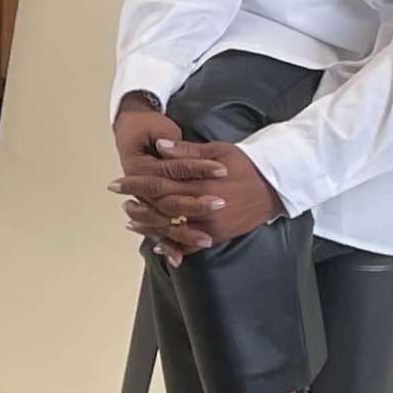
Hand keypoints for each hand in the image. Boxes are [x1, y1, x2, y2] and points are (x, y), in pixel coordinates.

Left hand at [113, 103, 280, 259]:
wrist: (275, 187)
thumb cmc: (247, 164)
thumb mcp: (218, 151)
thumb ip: (186, 152)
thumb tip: (159, 146)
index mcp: (199, 184)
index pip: (158, 185)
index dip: (135, 185)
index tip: (117, 183)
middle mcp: (201, 208)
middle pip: (160, 208)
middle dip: (136, 204)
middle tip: (119, 199)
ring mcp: (208, 225)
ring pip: (170, 229)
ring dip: (148, 225)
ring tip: (130, 219)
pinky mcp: (216, 237)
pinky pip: (189, 245)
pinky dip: (171, 246)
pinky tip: (155, 243)